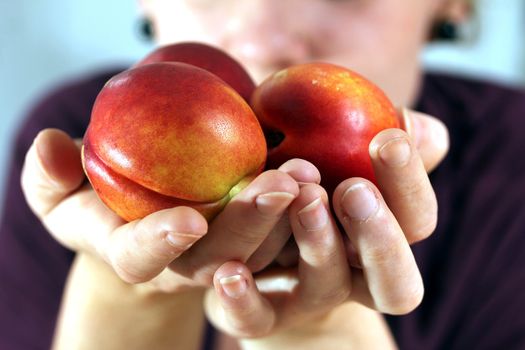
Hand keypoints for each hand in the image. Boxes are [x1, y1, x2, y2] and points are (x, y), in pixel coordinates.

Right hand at [20, 129, 319, 293]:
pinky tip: (324, 175)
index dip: (163, 242)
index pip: (142, 258)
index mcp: (135, 257)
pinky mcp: (254, 243)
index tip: (189, 219)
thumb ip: (49, 176)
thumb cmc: (94, 201)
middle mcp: (185, 266)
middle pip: (220, 258)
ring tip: (311, 174)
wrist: (141, 212)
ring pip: (262, 251)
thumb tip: (50, 146)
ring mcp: (224, 257)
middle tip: (283, 182)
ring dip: (290, 217)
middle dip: (251, 223)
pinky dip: (303, 209)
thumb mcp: (58, 190)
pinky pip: (284, 234)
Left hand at [203, 109, 448, 344]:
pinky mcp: (259, 314)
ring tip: (298, 196)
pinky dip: (244, 300)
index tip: (386, 140)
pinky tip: (230, 272)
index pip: (416, 221)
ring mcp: (308, 300)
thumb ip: (369, 137)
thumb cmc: (297, 183)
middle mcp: (354, 276)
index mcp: (380, 235)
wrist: (253, 250)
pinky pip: (255, 320)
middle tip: (354, 190)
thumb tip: (417, 128)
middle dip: (379, 235)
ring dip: (318, 244)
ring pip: (325, 286)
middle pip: (394, 282)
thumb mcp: (333, 153)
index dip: (408, 185)